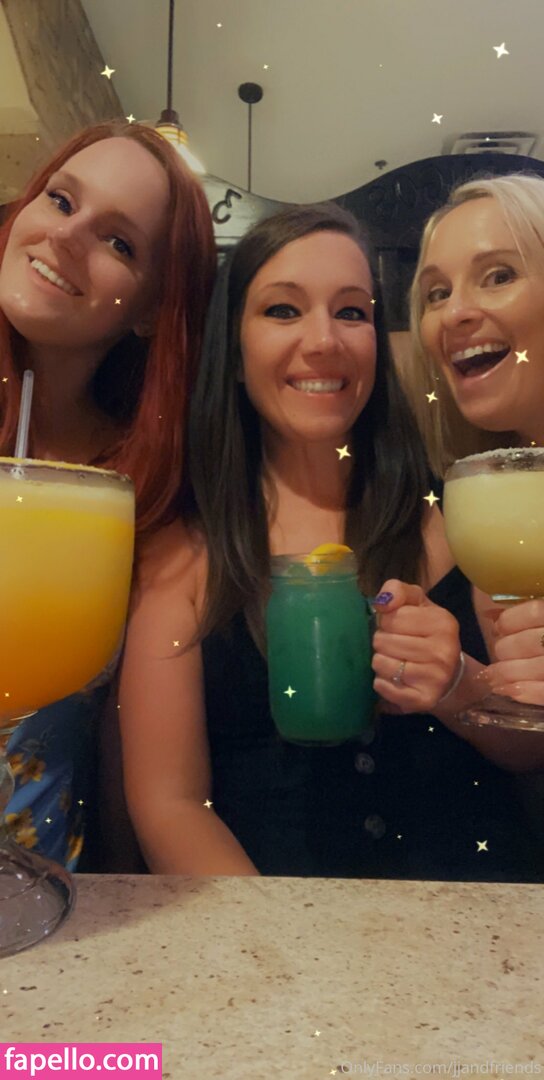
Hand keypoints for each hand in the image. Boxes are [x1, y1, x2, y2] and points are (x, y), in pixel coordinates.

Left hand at [371, 579, 460, 712]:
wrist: (450, 675)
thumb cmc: (428, 634)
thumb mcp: (417, 604)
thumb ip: (398, 591)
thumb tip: (382, 602)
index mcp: (443, 622)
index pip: (391, 617)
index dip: (387, 621)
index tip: (398, 627)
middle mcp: (443, 651)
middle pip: (382, 641)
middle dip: (382, 642)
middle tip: (396, 646)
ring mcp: (435, 678)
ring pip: (380, 664)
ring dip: (381, 662)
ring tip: (395, 661)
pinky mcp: (423, 700)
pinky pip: (383, 687)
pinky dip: (382, 682)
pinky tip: (395, 678)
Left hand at [486, 599, 543, 704]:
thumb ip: (532, 612)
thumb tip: (491, 614)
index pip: (535, 611)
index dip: (511, 620)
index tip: (499, 626)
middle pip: (531, 642)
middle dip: (507, 648)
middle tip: (499, 652)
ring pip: (538, 668)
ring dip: (509, 673)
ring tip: (493, 677)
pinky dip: (528, 692)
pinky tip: (510, 691)